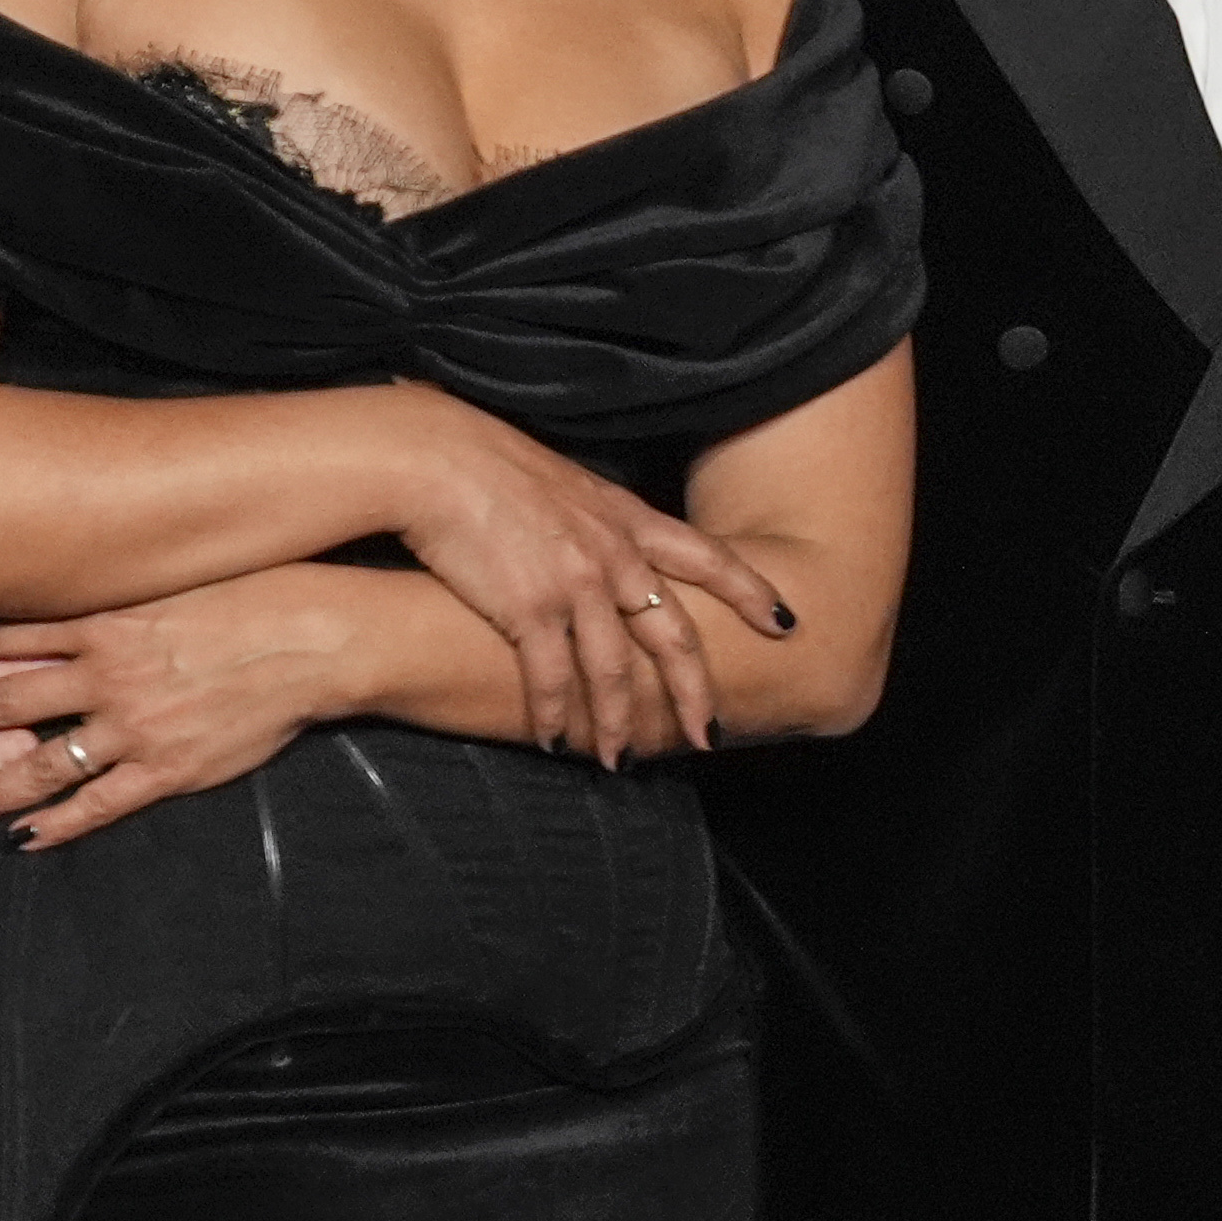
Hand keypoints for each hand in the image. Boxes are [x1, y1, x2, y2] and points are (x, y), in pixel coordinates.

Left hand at [0, 569, 375, 847]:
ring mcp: (136, 725)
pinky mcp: (170, 766)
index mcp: (109, 622)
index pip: (8, 635)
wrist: (322, 637)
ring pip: (42, 762)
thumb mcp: (183, 573)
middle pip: (5, 702)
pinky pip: (101, 802)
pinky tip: (27, 837)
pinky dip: (60, 823)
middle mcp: (108, 674)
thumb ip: (129, 587)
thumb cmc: (263, 592)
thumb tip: (91, 580)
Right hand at [381, 379, 788, 763]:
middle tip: (711, 737)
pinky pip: (552, 678)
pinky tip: (555, 740)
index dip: (750, 592)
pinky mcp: (528, 607)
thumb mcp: (568, 485)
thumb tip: (608, 542)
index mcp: (628, 519)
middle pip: (674, 636)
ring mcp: (576, 583)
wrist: (436, 459)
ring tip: (620, 761)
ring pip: (615, 671)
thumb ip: (599, 521)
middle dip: (697, 693)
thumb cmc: (490, 469)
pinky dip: (555, 715)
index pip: (709, 557)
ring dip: (619, 723)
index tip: (786, 622)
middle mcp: (615, 555)